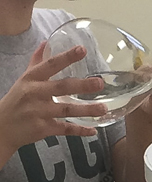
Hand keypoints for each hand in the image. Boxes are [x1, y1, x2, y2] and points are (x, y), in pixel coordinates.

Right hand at [0, 43, 106, 161]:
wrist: (2, 126)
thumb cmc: (17, 100)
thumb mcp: (25, 79)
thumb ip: (37, 62)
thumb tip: (46, 43)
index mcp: (31, 79)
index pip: (50, 65)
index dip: (66, 57)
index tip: (82, 50)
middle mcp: (35, 94)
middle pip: (61, 87)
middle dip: (81, 85)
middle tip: (100, 83)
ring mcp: (39, 112)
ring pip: (66, 110)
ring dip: (86, 110)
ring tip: (103, 108)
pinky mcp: (43, 128)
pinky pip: (65, 129)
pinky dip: (80, 130)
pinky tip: (93, 130)